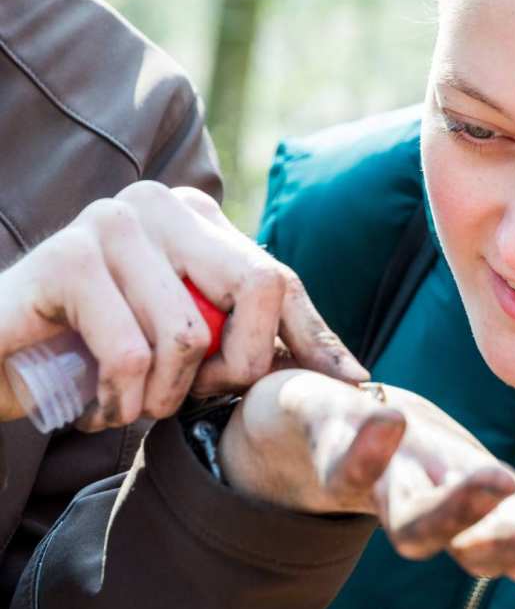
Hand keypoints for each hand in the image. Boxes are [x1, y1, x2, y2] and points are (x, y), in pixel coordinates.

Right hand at [0, 182, 366, 427]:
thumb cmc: (99, 352)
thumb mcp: (190, 341)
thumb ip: (254, 337)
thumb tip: (353, 374)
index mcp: (198, 218)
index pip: (280, 278)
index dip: (315, 337)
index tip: (351, 384)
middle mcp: (162, 206)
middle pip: (258, 287)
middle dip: (242, 366)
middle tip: (202, 398)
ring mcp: (113, 223)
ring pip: (191, 334)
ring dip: (166, 396)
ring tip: (135, 401)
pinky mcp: (67, 256)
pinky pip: (133, 353)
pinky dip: (122, 399)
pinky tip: (99, 402)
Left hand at [219, 370, 514, 583]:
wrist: (302, 430)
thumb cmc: (407, 461)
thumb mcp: (480, 484)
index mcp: (466, 513)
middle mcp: (427, 508)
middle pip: (476, 546)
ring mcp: (376, 485)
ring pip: (412, 521)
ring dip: (455, 508)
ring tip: (497, 477)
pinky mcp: (330, 446)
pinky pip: (343, 461)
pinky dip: (365, 450)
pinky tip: (391, 420)